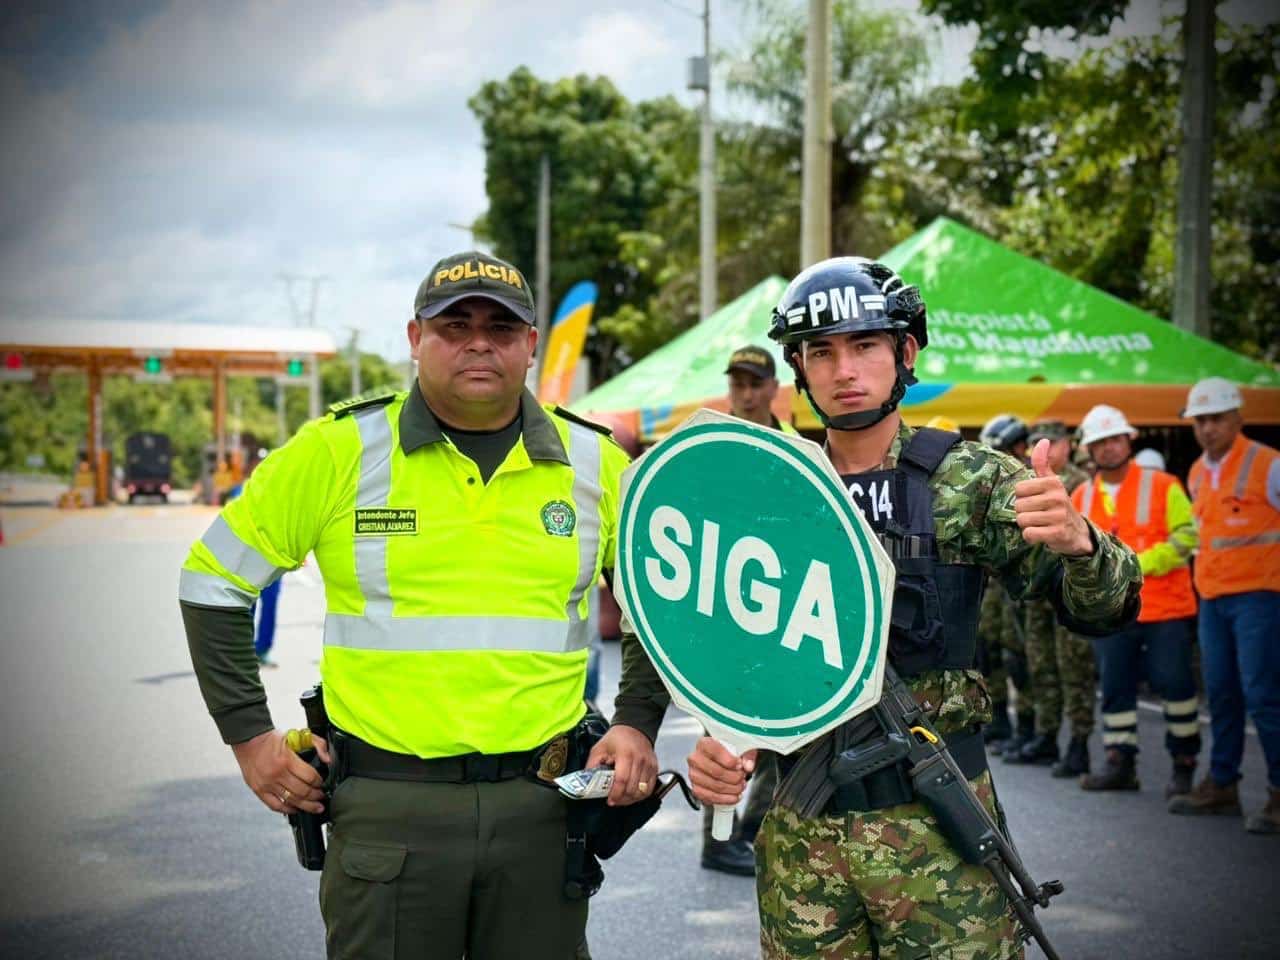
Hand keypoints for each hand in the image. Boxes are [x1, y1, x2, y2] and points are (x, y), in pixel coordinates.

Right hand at [231, 729, 325, 814]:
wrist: (249, 741)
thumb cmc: (273, 739)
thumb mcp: (297, 735)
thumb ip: (317, 744)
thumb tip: (328, 759)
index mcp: (286, 759)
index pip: (309, 777)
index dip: (319, 782)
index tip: (322, 783)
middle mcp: (276, 774)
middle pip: (302, 791)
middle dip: (316, 796)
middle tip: (322, 796)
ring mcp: (266, 784)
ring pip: (291, 800)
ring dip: (306, 806)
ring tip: (316, 807)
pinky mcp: (259, 790)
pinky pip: (275, 805)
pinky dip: (287, 809)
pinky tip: (296, 809)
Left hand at [586, 725, 657, 806]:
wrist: (634, 728)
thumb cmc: (616, 739)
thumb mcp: (599, 748)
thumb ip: (592, 766)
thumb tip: (586, 783)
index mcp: (625, 754)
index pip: (622, 780)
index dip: (615, 793)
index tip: (609, 800)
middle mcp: (640, 760)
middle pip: (632, 789)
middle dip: (622, 798)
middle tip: (613, 799)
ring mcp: (649, 765)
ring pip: (642, 792)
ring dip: (631, 799)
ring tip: (621, 798)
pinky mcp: (654, 768)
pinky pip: (649, 789)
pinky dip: (640, 795)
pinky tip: (631, 794)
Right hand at [687, 737, 756, 806]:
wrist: (719, 761)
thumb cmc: (728, 753)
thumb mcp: (741, 748)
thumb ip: (747, 755)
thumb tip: (748, 765)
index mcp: (704, 744)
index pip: (715, 751)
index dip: (730, 761)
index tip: (740, 765)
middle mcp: (696, 759)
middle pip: (716, 771)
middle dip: (734, 777)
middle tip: (742, 777)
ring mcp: (694, 775)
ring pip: (715, 786)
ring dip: (732, 789)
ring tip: (740, 786)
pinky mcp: (696, 788)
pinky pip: (710, 797)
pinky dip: (725, 799)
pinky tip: (734, 796)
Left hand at [1014, 439, 1093, 555]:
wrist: (1077, 533)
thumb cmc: (1057, 506)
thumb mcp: (1052, 483)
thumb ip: (1043, 463)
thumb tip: (1043, 440)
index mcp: (1054, 483)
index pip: (1018, 489)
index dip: (1023, 498)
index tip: (1036, 501)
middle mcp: (1058, 497)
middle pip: (1018, 506)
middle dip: (1024, 513)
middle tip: (1039, 515)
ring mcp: (1059, 516)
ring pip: (1022, 520)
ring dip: (1027, 525)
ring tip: (1041, 524)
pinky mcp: (1058, 533)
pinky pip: (1029, 534)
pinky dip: (1031, 537)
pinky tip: (1042, 535)